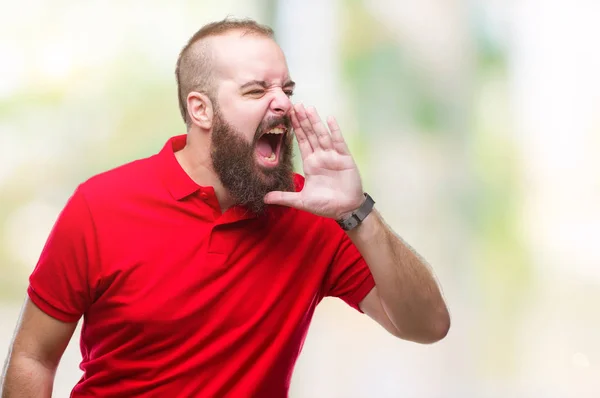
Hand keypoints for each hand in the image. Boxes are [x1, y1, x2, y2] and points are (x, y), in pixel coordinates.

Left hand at [264, 104, 364, 219]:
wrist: (346, 210)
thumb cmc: (326, 205)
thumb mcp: (302, 201)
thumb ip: (284, 198)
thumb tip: (265, 199)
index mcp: (311, 164)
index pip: (301, 141)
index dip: (295, 128)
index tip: (288, 115)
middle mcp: (321, 157)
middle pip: (310, 134)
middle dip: (303, 120)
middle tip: (295, 104)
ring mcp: (333, 156)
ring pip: (322, 135)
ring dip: (315, 122)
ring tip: (308, 108)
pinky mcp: (345, 158)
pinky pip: (339, 142)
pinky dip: (334, 131)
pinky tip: (330, 119)